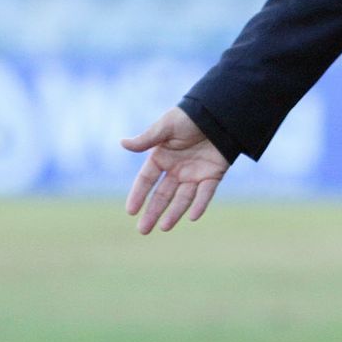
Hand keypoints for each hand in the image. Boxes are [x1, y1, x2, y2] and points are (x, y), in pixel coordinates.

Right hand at [121, 107, 230, 234]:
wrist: (219, 112)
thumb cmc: (189, 116)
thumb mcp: (166, 126)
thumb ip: (147, 138)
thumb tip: (123, 143)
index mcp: (162, 156)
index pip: (146, 180)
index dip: (138, 194)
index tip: (130, 210)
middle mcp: (177, 169)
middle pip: (162, 195)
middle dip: (152, 212)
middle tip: (143, 230)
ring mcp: (194, 173)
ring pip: (182, 198)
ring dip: (174, 213)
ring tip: (164, 227)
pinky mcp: (213, 174)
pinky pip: (206, 193)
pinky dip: (200, 205)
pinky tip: (192, 217)